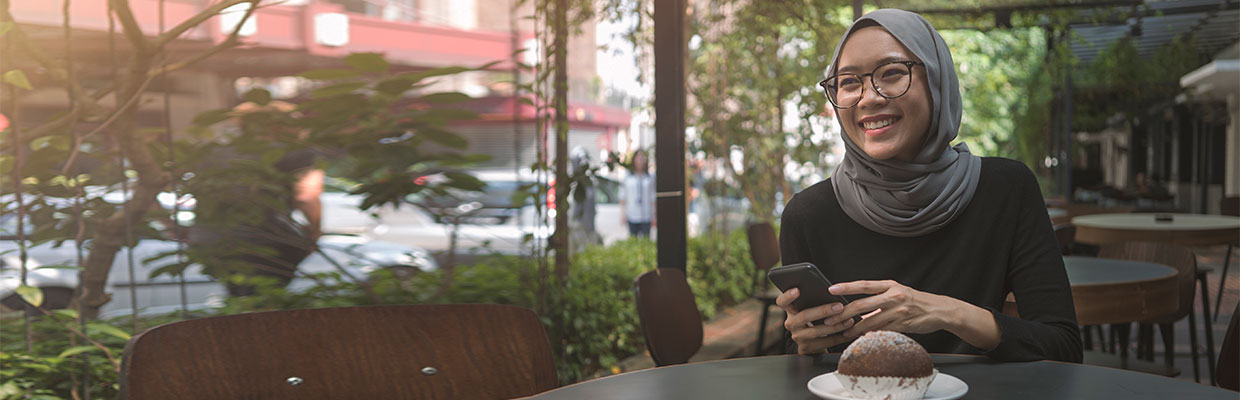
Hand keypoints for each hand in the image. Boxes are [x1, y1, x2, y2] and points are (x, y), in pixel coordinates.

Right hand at [775, 288, 855, 353]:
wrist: (814, 343)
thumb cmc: (816, 320)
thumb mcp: (811, 309)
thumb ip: (814, 301)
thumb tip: (834, 291)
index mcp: (790, 310)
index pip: (782, 301)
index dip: (787, 296)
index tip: (797, 290)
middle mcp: (791, 323)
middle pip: (804, 316)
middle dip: (823, 310)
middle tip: (839, 306)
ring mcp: (798, 337)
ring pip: (816, 331)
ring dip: (835, 326)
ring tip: (849, 320)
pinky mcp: (807, 349)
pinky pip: (824, 343)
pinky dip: (839, 337)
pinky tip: (850, 332)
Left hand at [820, 280, 955, 338]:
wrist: (941, 311)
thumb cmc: (917, 301)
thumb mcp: (899, 293)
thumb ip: (879, 300)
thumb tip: (860, 312)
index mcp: (890, 285)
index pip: (864, 285)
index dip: (847, 287)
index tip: (831, 289)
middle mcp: (893, 296)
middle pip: (862, 304)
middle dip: (843, 314)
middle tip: (830, 319)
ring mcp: (898, 311)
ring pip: (869, 322)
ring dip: (854, 329)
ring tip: (843, 333)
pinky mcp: (902, 325)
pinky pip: (881, 331)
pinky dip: (869, 335)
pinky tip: (861, 338)